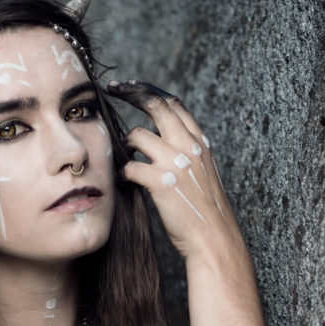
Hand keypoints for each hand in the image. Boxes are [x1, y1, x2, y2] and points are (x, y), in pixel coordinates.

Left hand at [106, 80, 239, 259]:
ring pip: (138, 136)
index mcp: (200, 142)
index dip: (148, 90)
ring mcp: (176, 164)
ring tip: (125, 160)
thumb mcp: (202, 173)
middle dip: (131, 92)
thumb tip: (159, 137)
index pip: (173, 103)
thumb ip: (185, 152)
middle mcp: (190, 147)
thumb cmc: (203, 211)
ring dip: (125, 146)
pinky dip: (122, 174)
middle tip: (111, 90)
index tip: (129, 86)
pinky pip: (130, 168)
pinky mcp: (162, 183)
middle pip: (156, 105)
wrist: (213, 239)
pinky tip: (123, 182)